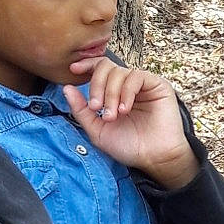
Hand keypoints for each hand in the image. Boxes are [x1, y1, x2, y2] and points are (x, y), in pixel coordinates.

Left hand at [63, 56, 196, 185]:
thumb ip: (81, 110)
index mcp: (113, 93)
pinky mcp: (157, 85)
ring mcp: (142, 85)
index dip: (86, 65)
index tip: (73, 70)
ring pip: (119, 72)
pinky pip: (136, 76)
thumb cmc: (128, 146)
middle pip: (106, 67)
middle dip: (96, 85)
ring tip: (112, 116)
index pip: (99, 69)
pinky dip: (126, 92)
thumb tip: (67, 88)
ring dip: (110, 94)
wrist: (153, 158)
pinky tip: (125, 109)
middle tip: (96, 107)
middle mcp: (127, 86)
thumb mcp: (97, 130)